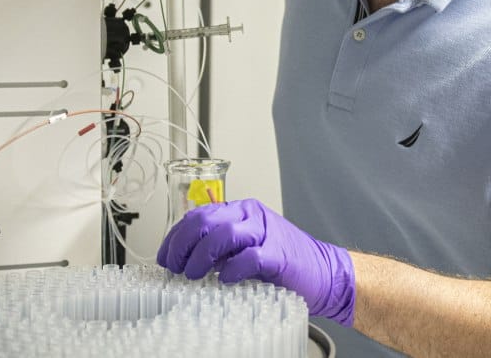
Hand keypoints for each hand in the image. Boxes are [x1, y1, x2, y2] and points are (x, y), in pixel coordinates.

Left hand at [156, 198, 354, 325]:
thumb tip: (185, 259)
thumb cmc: (284, 263)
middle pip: (206, 220)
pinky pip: (249, 256)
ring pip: (223, 233)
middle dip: (182, 245)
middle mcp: (252, 216)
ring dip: (200, 256)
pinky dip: (231, 269)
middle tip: (174, 267)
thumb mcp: (246, 248)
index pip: (198, 215)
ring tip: (193, 275)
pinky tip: (224, 279)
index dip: (175, 236)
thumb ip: (220, 248)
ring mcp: (266, 232)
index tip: (165, 257)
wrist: (325, 272)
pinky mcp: (279, 254)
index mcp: (241, 211)